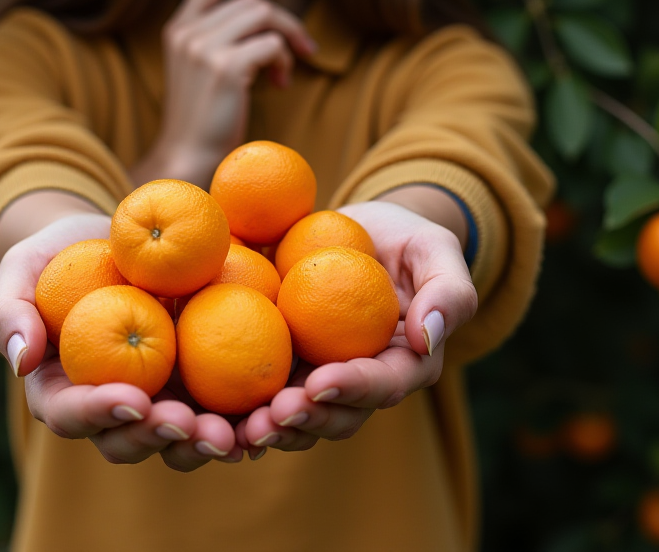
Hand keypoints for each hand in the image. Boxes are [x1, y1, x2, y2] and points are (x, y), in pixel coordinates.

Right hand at [0, 213, 245, 470]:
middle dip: (160, 439)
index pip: (73, 414)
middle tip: (188, 425)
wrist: (100, 240)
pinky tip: (270, 407)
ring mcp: (154, 395)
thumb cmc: (51, 256)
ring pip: (178, 436)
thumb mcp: (21, 270)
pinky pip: (217, 403)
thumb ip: (9, 312)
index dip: (100, 413)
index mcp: (61, 390)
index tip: (132, 398)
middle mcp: (109, 406)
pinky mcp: (193, 377)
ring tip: (235, 433)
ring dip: (204, 440)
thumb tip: (20, 359)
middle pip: (129, 439)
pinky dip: (241, 412)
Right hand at [134, 0, 316, 188]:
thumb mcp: (201, 67)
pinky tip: (279, 85)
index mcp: (178, 28)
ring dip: (286, 41)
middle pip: (253, 1)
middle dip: (284, 23)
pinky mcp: (225, 67)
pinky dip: (285, 61)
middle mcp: (187, 32)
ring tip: (282, 73)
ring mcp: (203, 47)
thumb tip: (266, 11)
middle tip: (301, 50)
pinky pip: (273, 44)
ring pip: (265, 15)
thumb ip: (219, 36)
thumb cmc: (203, 119)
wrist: (187, 158)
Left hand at [240, 200, 478, 452]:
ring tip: (243, 425)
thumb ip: (447, 291)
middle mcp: (361, 381)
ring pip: (299, 416)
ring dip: (271, 426)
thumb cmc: (408, 240)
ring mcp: (321, 375)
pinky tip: (210, 408)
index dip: (354, 388)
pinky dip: (241, 404)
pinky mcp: (286, 362)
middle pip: (338, 416)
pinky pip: (263, 388)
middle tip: (275, 414)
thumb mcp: (437, 250)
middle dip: (307, 421)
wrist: (365, 232)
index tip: (322, 382)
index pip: (384, 385)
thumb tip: (426, 337)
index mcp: (405, 363)